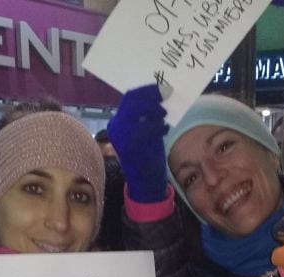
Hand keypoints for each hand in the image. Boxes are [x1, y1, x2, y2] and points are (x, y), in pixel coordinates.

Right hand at [106, 85, 168, 203]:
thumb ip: (147, 115)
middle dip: (151, 94)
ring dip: (156, 110)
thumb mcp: (144, 131)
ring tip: (164, 115)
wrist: (145, 182)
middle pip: (133, 100)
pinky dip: (160, 126)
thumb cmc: (146, 155)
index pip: (129, 98)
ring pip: (141, 111)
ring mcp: (122, 136)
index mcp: (117, 123)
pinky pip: (149, 127)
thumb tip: (158, 95)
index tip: (160, 88)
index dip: (146, 90)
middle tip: (167, 94)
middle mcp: (116, 127)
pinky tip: (165, 130)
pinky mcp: (132, 145)